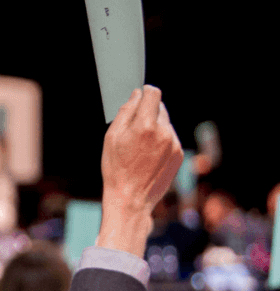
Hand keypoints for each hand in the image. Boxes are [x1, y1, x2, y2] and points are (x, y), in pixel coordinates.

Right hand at [96, 86, 182, 256]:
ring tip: (140, 147)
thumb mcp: (111, 138)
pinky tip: (148, 156)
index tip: (142, 94)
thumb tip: (136, 95)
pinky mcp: (179, 154)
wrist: (131, 199)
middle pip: (160, 108)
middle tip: (134, 129)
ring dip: (155, 128)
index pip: (153, 95)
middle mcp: (164, 132)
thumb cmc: (116, 169)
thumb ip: (125, 112)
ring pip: (166, 124)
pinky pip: (171, 138)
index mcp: (145, 126)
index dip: (146, 91)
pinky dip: (161, 141)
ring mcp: (174, 144)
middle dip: (148, 112)